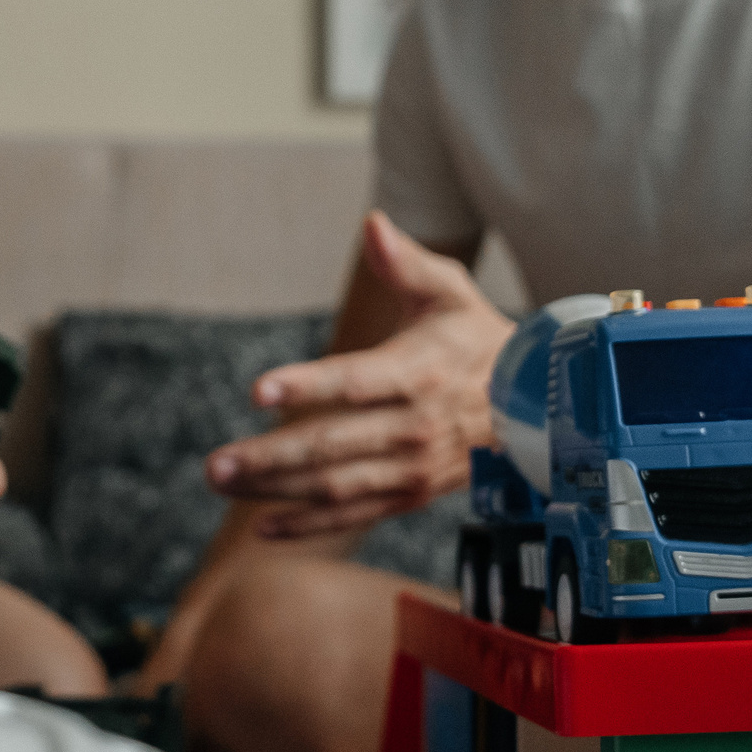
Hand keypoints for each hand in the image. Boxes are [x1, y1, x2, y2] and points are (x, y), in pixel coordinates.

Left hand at [204, 212, 509, 537]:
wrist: (536, 406)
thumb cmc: (477, 337)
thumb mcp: (450, 291)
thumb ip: (406, 263)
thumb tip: (372, 224)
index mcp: (420, 372)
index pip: (355, 382)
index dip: (307, 387)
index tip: (259, 391)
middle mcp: (415, 427)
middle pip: (334, 445)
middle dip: (270, 456)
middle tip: (215, 463)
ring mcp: (412, 468)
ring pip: (336, 486)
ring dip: (275, 489)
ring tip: (222, 482)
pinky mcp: (410, 495)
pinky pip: (355, 514)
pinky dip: (308, 525)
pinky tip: (262, 527)